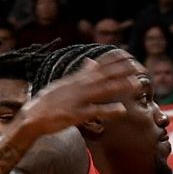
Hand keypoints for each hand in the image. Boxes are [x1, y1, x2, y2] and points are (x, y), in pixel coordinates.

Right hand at [25, 55, 143, 133]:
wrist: (31, 117)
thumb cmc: (48, 102)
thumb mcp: (64, 83)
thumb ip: (80, 73)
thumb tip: (91, 61)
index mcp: (76, 79)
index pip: (99, 65)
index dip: (115, 60)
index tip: (130, 56)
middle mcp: (78, 86)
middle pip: (105, 75)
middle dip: (124, 71)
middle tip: (141, 67)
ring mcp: (77, 100)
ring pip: (103, 90)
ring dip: (121, 86)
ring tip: (138, 84)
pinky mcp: (75, 115)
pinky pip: (95, 111)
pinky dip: (108, 110)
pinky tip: (121, 110)